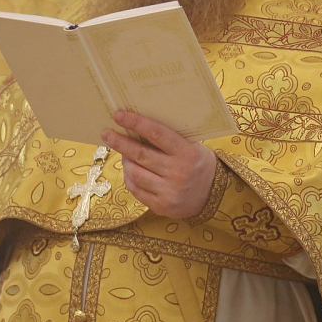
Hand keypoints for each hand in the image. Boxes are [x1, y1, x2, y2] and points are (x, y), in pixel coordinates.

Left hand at [102, 110, 216, 218]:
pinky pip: (136, 189)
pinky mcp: (161, 206)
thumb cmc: (199, 164)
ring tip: (123, 154)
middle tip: (106, 133)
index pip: (157, 134)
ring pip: (135, 173)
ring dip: (125, 161)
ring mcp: (168, 191)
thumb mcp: (192, 147)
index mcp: (187, 152)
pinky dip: (129, 177)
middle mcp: (177, 172)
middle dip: (120, 142)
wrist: (214, 195)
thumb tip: (137, 126)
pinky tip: (130, 170)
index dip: (136, 123)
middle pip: (140, 155)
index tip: (119, 115)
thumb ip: (169, 139)